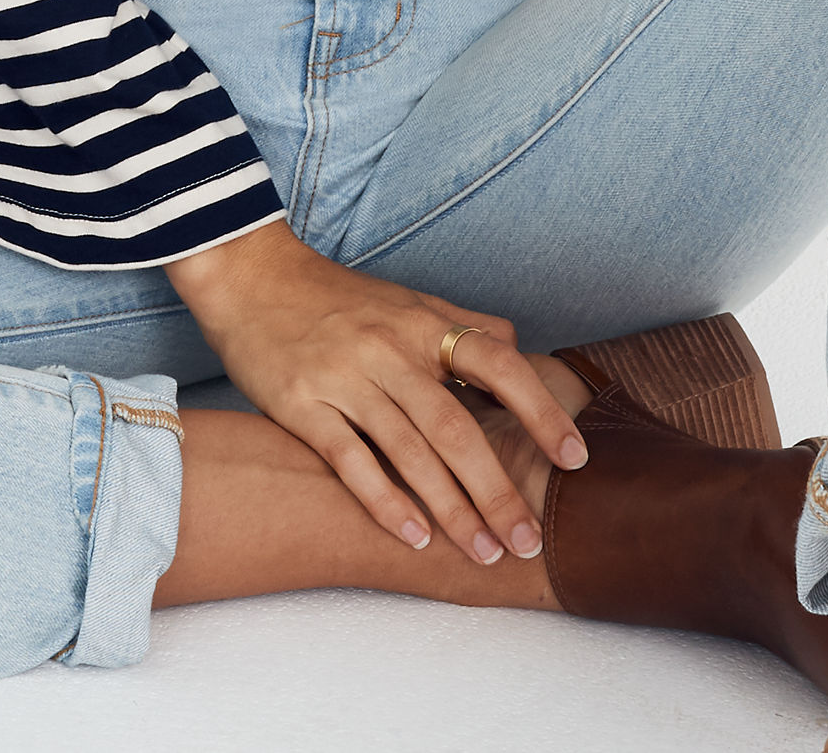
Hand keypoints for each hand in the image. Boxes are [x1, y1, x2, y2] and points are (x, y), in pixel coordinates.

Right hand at [167, 219, 587, 565]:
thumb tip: (519, 355)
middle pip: (457, 427)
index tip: (576, 457)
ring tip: (485, 553)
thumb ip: (462, 327)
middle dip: (498, 490)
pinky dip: (386, 502)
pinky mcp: (302, 406)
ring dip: (453, 510)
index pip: (499, 362)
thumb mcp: (406, 300)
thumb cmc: (336, 297)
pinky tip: (416, 537)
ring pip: (410, 452)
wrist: (251, 275)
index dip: (541, 409)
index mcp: (423, 321)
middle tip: (529, 541)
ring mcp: (346, 378)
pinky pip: (351, 461)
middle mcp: (390, 349)